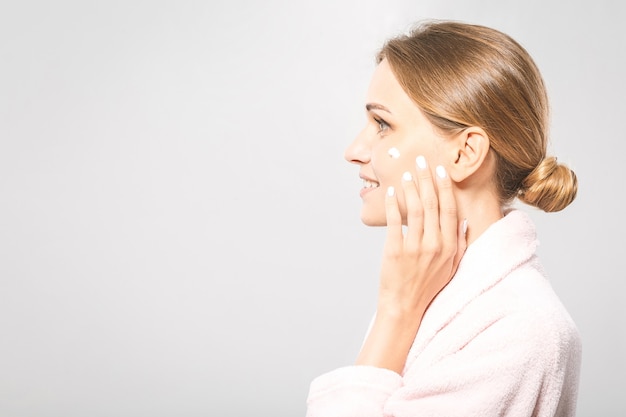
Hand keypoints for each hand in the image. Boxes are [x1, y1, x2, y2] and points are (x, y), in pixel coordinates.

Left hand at [379, 155, 466, 316]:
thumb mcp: (452, 267)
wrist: (405, 307)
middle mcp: (435, 245)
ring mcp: (414, 248)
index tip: (440, 170)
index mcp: (450, 247)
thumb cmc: (428, 286)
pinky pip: (395, 222)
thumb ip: (460, 244)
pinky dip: (393, 204)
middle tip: (421, 160)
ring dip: (410, 187)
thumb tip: (465, 222)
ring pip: (415, 209)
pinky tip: (391, 192)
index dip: (445, 187)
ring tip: (406, 173)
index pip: (450, 209)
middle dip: (426, 179)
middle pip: (432, 204)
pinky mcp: (394, 251)